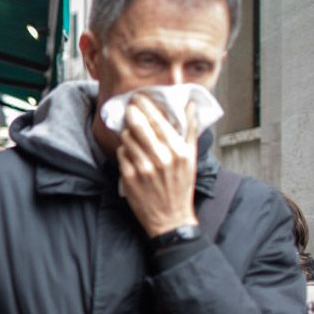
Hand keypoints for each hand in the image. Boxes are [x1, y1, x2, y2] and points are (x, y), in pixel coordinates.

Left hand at [116, 97, 199, 236]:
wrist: (170, 217)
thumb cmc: (181, 186)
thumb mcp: (191, 158)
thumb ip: (191, 130)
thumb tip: (190, 105)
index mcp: (178, 151)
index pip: (158, 120)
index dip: (146, 106)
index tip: (139, 96)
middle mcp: (161, 158)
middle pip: (139, 126)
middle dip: (132, 113)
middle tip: (129, 106)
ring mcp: (143, 168)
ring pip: (128, 139)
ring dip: (128, 133)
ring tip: (132, 134)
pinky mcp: (129, 177)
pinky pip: (121, 154)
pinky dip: (124, 151)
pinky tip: (131, 154)